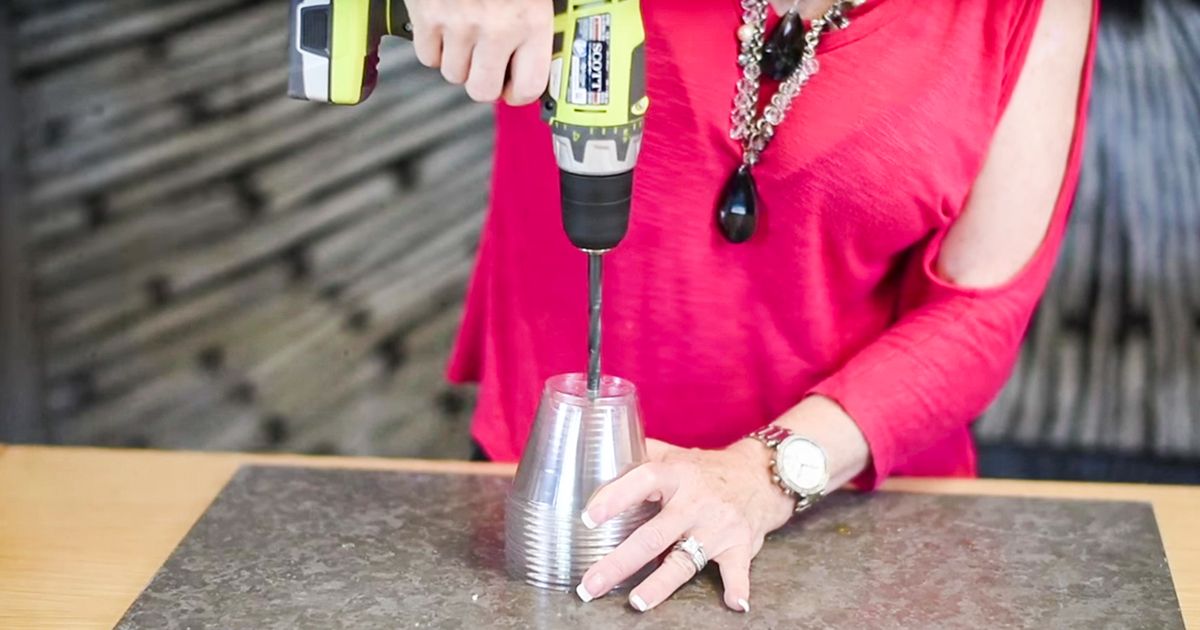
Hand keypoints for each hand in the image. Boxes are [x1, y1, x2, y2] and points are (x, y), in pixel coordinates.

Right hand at [406, 0, 552, 103]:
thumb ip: (533, 22)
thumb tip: (530, 57)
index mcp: (530, 19)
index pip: (528, 86)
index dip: (518, 92)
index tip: (513, 86)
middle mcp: (496, 28)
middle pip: (482, 90)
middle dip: (483, 79)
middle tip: (485, 62)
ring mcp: (457, 24)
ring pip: (453, 74)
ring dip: (458, 60)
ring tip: (465, 34)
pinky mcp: (426, 16)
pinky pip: (427, 56)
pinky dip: (433, 46)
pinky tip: (444, 25)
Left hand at [577, 438, 796, 612]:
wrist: (760, 476)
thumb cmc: (706, 470)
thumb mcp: (676, 456)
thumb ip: (642, 455)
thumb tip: (601, 454)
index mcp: (676, 475)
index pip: (643, 480)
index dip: (616, 497)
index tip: (589, 518)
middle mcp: (695, 502)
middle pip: (654, 535)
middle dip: (620, 562)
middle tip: (592, 583)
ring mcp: (718, 526)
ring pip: (685, 559)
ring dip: (661, 583)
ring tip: (637, 602)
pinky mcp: (740, 545)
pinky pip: (738, 569)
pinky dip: (738, 587)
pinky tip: (733, 603)